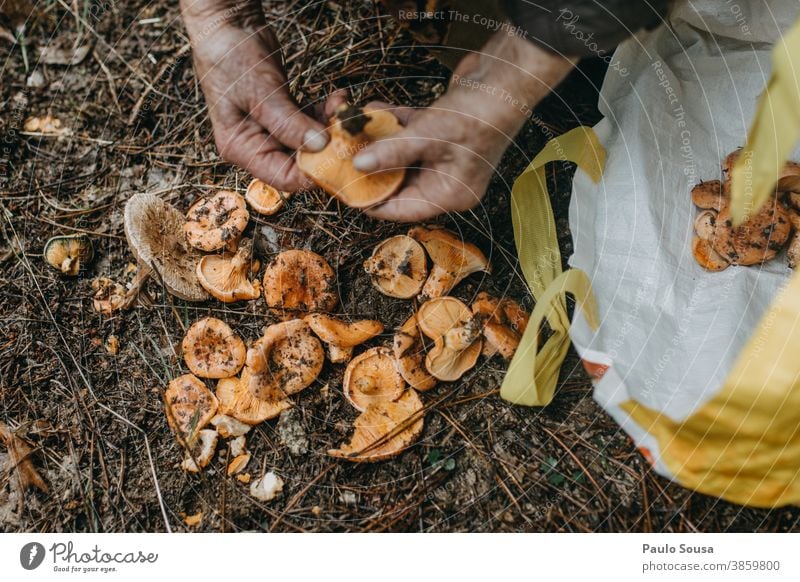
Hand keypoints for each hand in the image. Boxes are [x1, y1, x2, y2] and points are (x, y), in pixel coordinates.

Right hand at [181, 0, 345, 190]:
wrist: (228, 25)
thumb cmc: (231, 58)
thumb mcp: (260, 92)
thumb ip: (288, 122)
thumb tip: (320, 146)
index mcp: (241, 148)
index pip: (282, 177)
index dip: (312, 172)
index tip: (338, 156)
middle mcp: (256, 145)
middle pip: (299, 162)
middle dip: (326, 147)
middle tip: (347, 127)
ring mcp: (271, 131)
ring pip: (309, 142)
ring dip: (329, 126)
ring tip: (342, 106)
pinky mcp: (284, 116)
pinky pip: (309, 123)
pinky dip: (324, 113)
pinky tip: (337, 98)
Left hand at [354, 32, 575, 221]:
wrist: (508, 75)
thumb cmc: (480, 113)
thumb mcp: (429, 135)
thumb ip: (393, 152)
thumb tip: (359, 166)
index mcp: (451, 194)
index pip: (404, 209)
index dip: (373, 203)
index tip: (346, 194)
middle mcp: (448, 180)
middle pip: (400, 182)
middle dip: (372, 168)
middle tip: (342, 161)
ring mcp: (445, 156)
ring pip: (402, 156)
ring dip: (379, 142)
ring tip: (353, 131)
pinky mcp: (442, 133)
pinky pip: (410, 135)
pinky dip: (393, 124)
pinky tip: (373, 110)